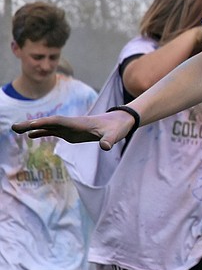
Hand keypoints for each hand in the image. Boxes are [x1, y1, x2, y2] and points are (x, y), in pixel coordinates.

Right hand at [12, 110, 136, 150]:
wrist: (120, 122)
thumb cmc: (117, 128)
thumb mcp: (115, 135)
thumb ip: (109, 140)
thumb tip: (106, 147)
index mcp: (79, 123)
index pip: (58, 121)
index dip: (44, 123)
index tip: (30, 125)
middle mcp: (71, 123)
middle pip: (48, 122)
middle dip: (31, 123)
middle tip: (13, 127)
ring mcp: (70, 127)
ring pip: (48, 126)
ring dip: (32, 127)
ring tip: (15, 130)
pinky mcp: (71, 132)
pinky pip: (53, 131)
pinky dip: (41, 132)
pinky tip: (31, 135)